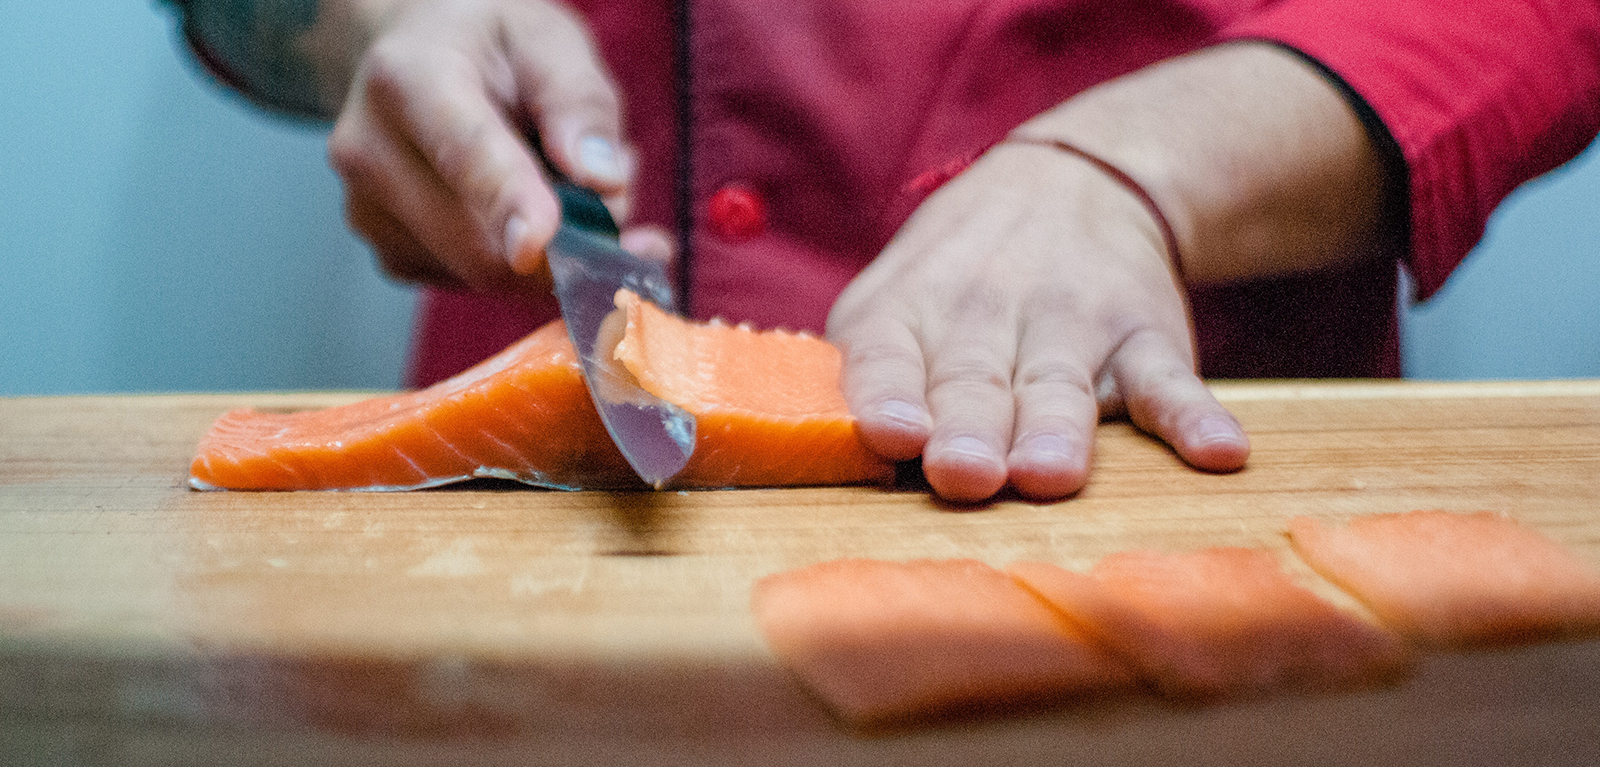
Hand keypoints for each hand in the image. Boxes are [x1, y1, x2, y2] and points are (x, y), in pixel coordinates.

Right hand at [326, 0, 668, 291]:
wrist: (418, 56)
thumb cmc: (488, 43)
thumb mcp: (548, 39)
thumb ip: (579, 100)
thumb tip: (602, 179)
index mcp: (408, 80)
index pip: (464, 153)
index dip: (508, 203)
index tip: (541, 242)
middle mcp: (372, 152)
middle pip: (479, 244)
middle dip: (571, 245)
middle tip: (631, 212)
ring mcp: (371, 214)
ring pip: (489, 275)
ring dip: (556, 254)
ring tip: (574, 184)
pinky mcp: (393, 256)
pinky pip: (481, 285)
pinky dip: (530, 267)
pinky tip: (539, 212)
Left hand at [827, 141, 1249, 502]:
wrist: (1073, 180)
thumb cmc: (955, 274)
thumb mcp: (892, 301)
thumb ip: (869, 380)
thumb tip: (838, 466)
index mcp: (912, 313)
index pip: (888, 359)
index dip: (887, 396)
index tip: (891, 433)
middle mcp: (988, 317)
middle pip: (973, 384)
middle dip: (966, 431)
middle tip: (962, 474)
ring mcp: (1072, 327)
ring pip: (1060, 385)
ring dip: (1054, 430)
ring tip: (1048, 473)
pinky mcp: (1144, 338)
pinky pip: (1169, 382)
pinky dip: (1194, 417)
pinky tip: (1219, 452)